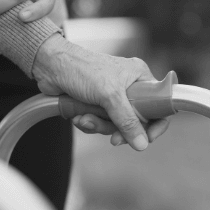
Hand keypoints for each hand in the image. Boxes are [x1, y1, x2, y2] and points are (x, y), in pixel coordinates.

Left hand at [31, 35, 169, 149]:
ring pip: (116, 124)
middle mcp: (129, 86)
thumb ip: (127, 121)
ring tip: (85, 118)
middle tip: (112, 138)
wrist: (50, 65)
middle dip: (119, 129)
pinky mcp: (96, 103)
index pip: (159, 105)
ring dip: (99, 125)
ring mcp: (112, 96)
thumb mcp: (109, 96)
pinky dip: (89, 123)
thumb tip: (142, 144)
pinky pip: (100, 122)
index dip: (156, 124)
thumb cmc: (82, 69)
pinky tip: (79, 116)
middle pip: (136, 120)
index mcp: (139, 77)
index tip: (147, 139)